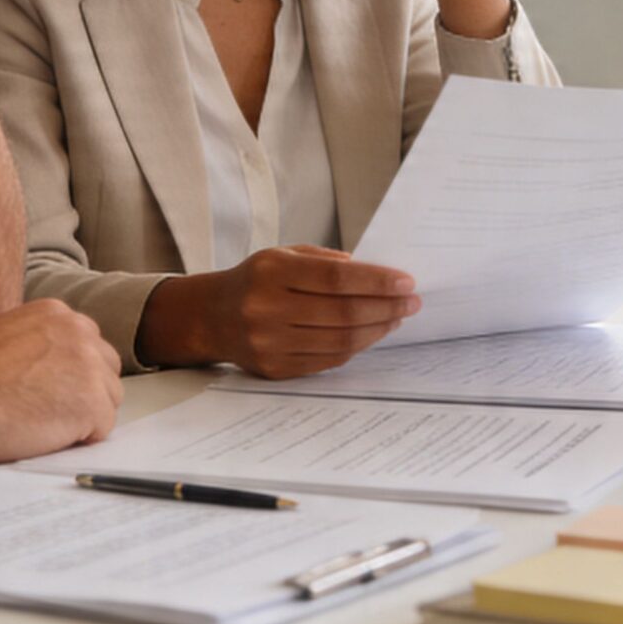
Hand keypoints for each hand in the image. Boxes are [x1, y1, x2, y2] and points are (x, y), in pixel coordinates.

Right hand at [0, 300, 122, 461]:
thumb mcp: (5, 338)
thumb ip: (38, 345)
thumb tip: (52, 368)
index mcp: (57, 314)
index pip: (89, 347)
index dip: (71, 376)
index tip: (50, 391)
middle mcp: (79, 332)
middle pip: (106, 371)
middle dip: (84, 395)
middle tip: (47, 412)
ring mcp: (89, 366)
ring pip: (108, 401)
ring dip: (81, 418)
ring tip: (38, 423)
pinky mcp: (92, 402)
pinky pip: (102, 429)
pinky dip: (78, 439)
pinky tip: (43, 434)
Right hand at [183, 246, 419, 378]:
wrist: (211, 316)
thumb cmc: (255, 280)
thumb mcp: (282, 255)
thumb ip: (325, 260)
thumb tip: (373, 274)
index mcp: (271, 272)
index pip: (336, 278)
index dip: (376, 282)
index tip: (407, 283)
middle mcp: (267, 308)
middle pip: (343, 313)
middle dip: (385, 308)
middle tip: (412, 303)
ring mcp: (269, 343)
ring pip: (339, 341)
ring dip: (376, 330)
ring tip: (396, 318)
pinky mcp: (274, 368)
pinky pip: (327, 360)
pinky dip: (355, 347)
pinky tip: (370, 334)